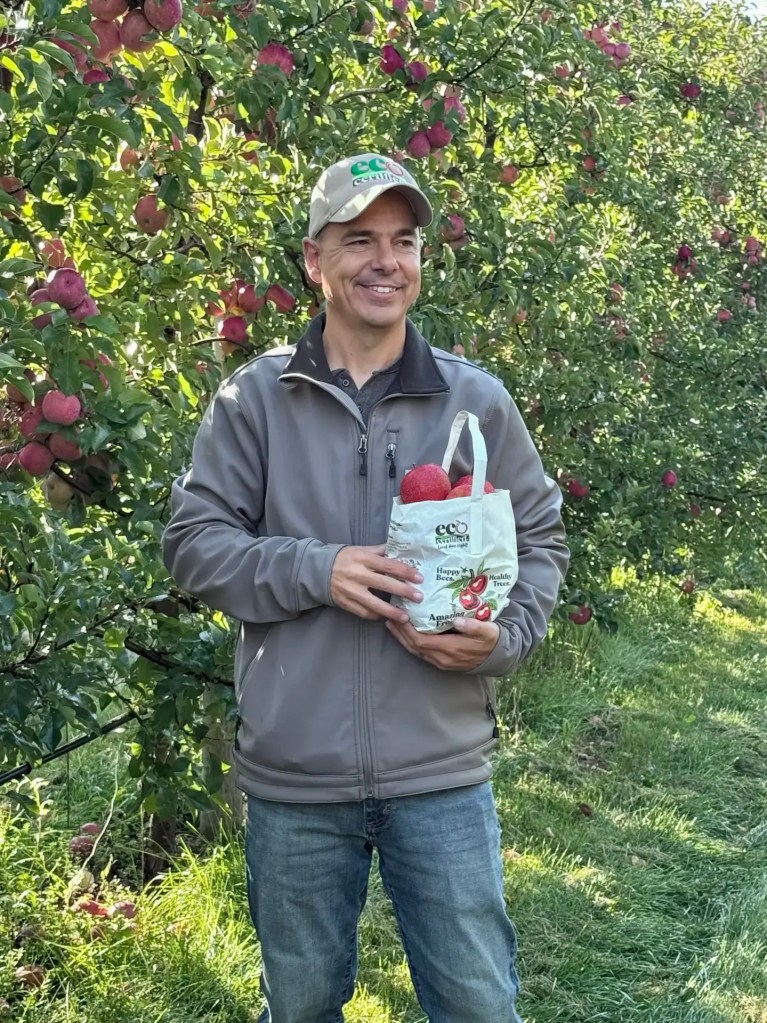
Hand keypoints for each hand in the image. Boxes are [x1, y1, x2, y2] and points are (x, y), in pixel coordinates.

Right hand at [330, 544, 423, 623]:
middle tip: (419, 597)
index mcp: (363, 559)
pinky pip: (364, 612)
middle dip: (404, 592)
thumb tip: (400, 548)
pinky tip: (386, 617)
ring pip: (375, 604)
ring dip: (392, 612)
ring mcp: (351, 591)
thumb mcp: (361, 550)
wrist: (318, 571)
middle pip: (385, 585)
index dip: (405, 572)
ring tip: (406, 617)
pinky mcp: (345, 603)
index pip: (389, 566)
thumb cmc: (344, 558)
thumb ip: (380, 551)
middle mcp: (358, 575)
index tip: (419, 578)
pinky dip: (376, 615)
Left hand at [385, 615, 500, 670]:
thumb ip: (473, 625)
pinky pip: (421, 654)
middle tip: (390, 617)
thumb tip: (457, 620)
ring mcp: (441, 662)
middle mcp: (443, 658)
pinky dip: (410, 644)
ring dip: (403, 639)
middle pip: (414, 647)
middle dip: (400, 633)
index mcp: (451, 648)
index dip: (407, 631)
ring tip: (393, 625)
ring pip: (415, 652)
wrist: (497, 656)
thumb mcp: (487, 630)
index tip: (399, 617)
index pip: (421, 641)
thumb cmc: (490, 639)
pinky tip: (406, 635)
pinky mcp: (442, 662)